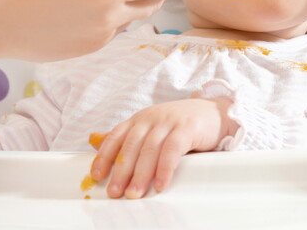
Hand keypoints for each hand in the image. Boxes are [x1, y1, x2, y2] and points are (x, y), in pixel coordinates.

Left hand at [89, 97, 235, 198]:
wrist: (213, 112)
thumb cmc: (180, 124)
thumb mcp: (151, 128)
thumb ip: (125, 137)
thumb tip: (93, 140)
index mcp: (140, 119)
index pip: (116, 136)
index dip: (105, 155)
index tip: (97, 175)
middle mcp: (151, 118)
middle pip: (131, 145)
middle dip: (121, 170)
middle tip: (115, 192)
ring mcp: (168, 122)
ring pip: (150, 149)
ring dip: (141, 174)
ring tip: (134, 193)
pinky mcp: (186, 128)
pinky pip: (172, 149)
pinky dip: (164, 168)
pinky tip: (160, 184)